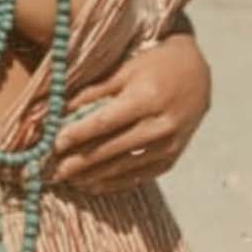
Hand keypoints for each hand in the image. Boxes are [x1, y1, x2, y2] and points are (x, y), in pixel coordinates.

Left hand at [52, 30, 211, 196]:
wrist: (197, 75)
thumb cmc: (155, 66)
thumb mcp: (126, 70)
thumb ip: (95, 91)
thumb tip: (61, 110)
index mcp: (147, 98)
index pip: (106, 122)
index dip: (79, 134)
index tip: (55, 143)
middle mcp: (161, 125)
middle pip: (112, 149)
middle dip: (81, 161)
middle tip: (54, 170)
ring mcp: (169, 145)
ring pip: (124, 167)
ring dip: (94, 176)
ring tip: (69, 180)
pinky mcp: (171, 158)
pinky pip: (139, 176)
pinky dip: (114, 183)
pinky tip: (93, 185)